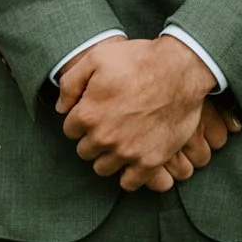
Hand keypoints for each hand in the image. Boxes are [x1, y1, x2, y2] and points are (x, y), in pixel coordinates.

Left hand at [57, 37, 234, 190]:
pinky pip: (129, 183)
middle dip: (93, 139)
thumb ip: (71, 83)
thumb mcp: (97, 58)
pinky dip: (128, 176)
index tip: (94, 112)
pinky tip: (132, 163)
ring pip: (103, 168)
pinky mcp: (150, 161)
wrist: (180, 69)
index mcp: (87, 114)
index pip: (70, 130)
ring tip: (120, 142)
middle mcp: (104, 137)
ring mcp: (127, 152)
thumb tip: (61, 108)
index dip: (81, 120)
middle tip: (109, 126)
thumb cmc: (138, 59)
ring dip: (108, 157)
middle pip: (85, 151)